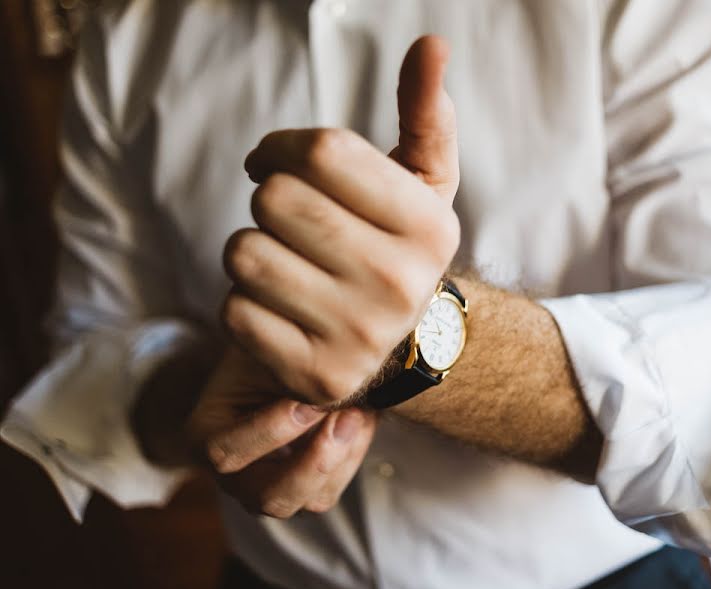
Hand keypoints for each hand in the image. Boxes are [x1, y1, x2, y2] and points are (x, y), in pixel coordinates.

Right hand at [186, 345, 376, 516]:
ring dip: (343, 454)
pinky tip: (362, 417)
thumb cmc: (265, 353)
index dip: (271, 431)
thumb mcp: (267, 355)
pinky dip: (353, 454)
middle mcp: (235, 478)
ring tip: (360, 409)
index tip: (309, 401)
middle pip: (271, 498)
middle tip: (348, 416)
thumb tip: (325, 391)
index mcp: (206, 439)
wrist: (280, 362)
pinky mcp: (306, 490)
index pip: (227, 453)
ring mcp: (272, 490)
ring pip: (311, 500)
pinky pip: (334, 487)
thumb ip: (286, 374)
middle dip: (316, 460)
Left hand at [221, 36, 459, 406]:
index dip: (282, 147)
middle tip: (286, 218)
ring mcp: (359, 336)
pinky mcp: (315, 374)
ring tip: (286, 263)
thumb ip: (425, 113)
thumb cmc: (394, 246)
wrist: (399, 345)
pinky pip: (233, 311)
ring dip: (251, 250)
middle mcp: (401, 284)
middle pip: (275, 200)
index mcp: (430, 226)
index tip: (279, 161)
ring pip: (244, 254)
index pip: (320, 151)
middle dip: (268, 199)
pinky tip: (280, 308)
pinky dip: (244, 303)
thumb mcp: (422, 184)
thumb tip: (432, 45)